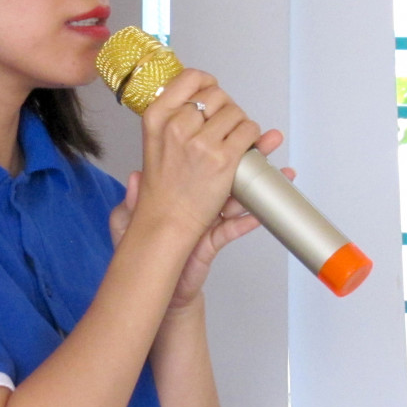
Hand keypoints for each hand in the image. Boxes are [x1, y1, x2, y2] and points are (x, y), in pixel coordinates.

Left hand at [109, 129, 293, 310]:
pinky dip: (249, 221)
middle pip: (225, 170)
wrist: (149, 276)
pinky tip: (261, 211)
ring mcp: (207, 218)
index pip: (197, 158)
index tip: (224, 129)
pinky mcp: (213, 242)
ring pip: (237, 196)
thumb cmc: (141, 247)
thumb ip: (131, 201)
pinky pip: (235, 229)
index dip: (211, 142)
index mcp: (177, 186)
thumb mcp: (126, 222)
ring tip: (280, 171)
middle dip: (246, 153)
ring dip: (257, 183)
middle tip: (264, 139)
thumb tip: (133, 177)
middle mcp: (195, 197)